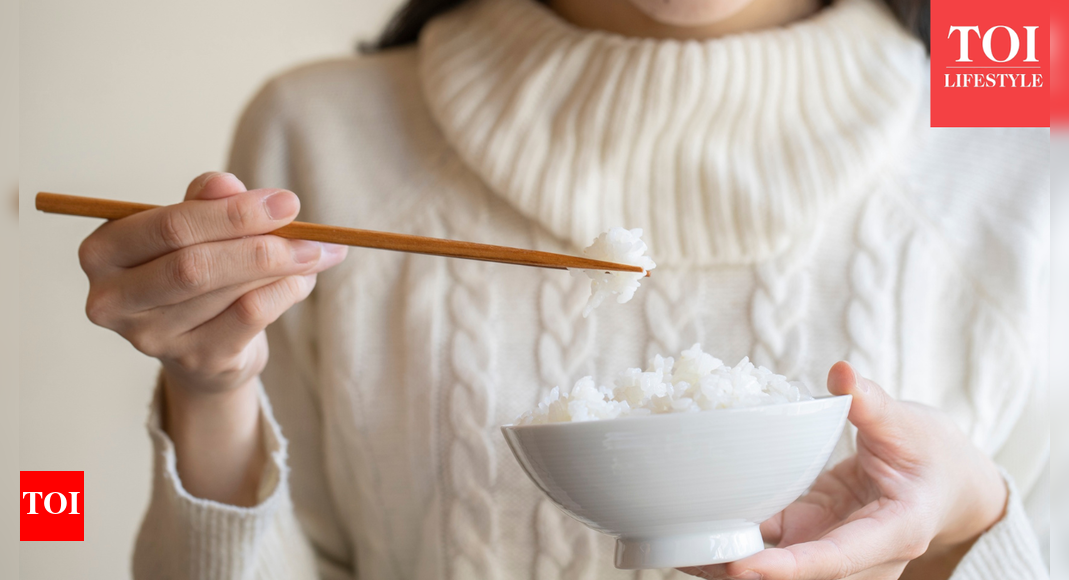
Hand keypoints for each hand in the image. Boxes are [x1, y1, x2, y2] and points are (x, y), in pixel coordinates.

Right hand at [79, 172, 346, 394]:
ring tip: (315, 253)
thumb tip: (227, 184)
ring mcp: (151, 338)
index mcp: (103, 252)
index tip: (287, 203)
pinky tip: (303, 280)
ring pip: (228, 291)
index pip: (170, 227)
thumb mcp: (193, 229)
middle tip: (310, 233)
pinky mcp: (195, 361)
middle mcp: (114, 300)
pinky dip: (285, 292)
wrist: (204, 347)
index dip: (233, 213)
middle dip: (260, 244)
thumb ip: (205, 202)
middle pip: (195, 265)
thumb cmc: (194, 271)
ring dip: (282, 267)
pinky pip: (250, 317)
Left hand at [680, 362, 1007, 579]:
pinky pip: (766, 541)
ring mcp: (829, 547)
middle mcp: (857, 555)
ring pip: (773, 564)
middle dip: (737, 569)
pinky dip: (731, 534)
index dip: (788, 567)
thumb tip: (842, 374)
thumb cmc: (934, 457)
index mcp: (892, 533)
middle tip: (681, 552)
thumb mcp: (910, 425)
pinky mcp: (808, 535)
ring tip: (669, 544)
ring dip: (723, 558)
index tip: (741, 566)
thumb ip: (874, 404)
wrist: (947, 487)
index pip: (836, 559)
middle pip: (794, 574)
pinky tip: (687, 526)